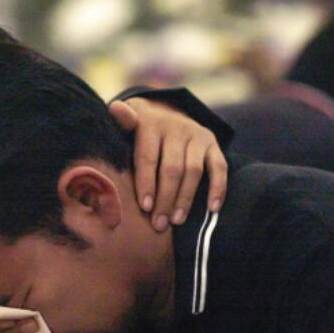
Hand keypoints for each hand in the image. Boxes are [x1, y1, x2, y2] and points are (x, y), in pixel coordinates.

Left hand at [110, 97, 226, 230]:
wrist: (164, 110)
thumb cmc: (137, 127)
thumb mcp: (126, 120)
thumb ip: (121, 120)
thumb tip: (114, 109)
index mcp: (150, 124)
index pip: (148, 157)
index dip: (146, 183)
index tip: (145, 207)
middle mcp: (176, 128)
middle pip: (172, 168)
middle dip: (165, 198)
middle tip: (159, 223)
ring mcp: (197, 135)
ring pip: (194, 171)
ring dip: (186, 198)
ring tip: (176, 221)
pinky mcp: (212, 143)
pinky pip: (219, 167)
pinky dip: (218, 188)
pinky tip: (212, 209)